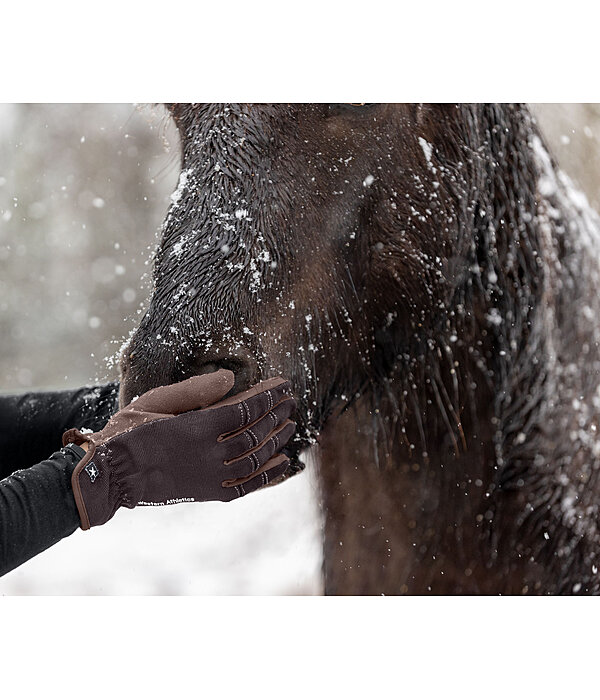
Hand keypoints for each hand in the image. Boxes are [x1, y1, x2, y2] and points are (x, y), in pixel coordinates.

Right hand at [62, 370, 295, 528]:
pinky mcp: (208, 492)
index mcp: (197, 428)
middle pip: (255, 432)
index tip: (284, 385)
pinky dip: (268, 474)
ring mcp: (211, 476)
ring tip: (291, 425)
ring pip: (255, 457)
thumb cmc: (129, 431)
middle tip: (292, 402)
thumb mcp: (155, 400)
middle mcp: (209, 454)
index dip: (268, 396)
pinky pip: (246, 485)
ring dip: (276, 440)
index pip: (245, 408)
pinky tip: (282, 462)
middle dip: (276, 414)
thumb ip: (194, 390)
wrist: (111, 475)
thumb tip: (230, 377)